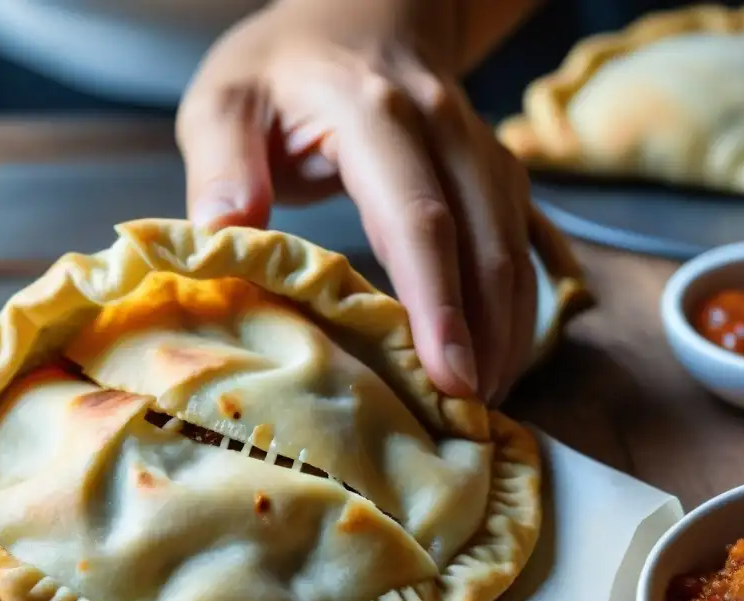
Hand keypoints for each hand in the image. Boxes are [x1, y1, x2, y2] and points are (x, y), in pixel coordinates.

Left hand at [178, 0, 544, 404]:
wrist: (359, 12)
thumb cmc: (282, 68)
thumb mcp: (226, 101)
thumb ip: (222, 165)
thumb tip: (225, 236)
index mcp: (373, 114)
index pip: (417, 218)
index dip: (436, 303)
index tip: (446, 376)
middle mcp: (443, 128)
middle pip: (484, 242)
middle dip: (485, 336)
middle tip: (471, 417)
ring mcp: (478, 146)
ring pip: (514, 245)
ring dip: (509, 328)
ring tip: (486, 402)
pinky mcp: (492, 168)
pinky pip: (522, 239)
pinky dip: (516, 303)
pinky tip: (501, 355)